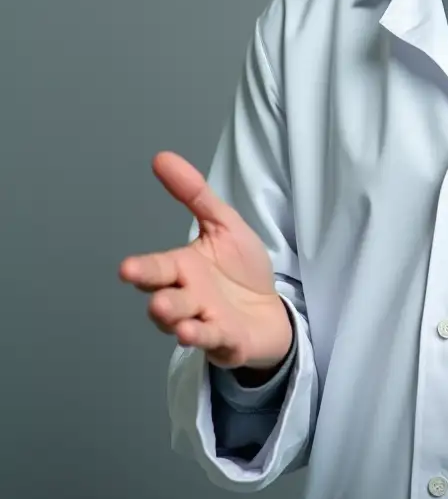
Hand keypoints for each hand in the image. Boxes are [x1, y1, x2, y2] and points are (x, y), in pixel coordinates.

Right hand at [119, 151, 292, 371]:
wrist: (270, 311)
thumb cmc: (241, 270)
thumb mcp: (223, 225)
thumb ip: (195, 194)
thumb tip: (162, 158)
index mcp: (182, 269)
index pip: (157, 269)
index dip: (142, 270)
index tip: (126, 269)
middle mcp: (187, 298)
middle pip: (165, 299)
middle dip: (157, 298)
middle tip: (152, 296)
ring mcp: (205, 322)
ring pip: (184, 323)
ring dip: (177, 320)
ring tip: (170, 314)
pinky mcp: (227, 340)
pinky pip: (214, 339)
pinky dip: (205, 336)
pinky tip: (195, 331)